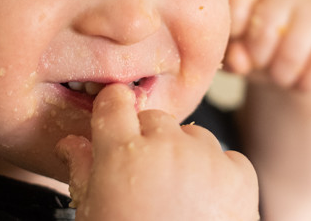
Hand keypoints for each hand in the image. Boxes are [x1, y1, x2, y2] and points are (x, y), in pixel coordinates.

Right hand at [56, 84, 258, 220]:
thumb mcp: (92, 214)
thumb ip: (81, 171)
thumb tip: (70, 144)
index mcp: (122, 152)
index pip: (114, 102)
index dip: (113, 112)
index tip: (113, 123)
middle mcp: (166, 145)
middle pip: (155, 120)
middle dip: (148, 142)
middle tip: (144, 180)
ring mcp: (207, 158)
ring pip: (193, 136)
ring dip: (185, 156)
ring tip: (178, 198)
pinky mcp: (241, 176)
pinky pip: (228, 157)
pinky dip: (219, 175)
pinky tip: (206, 205)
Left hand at [224, 0, 310, 90]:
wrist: (292, 61)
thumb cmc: (256, 49)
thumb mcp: (236, 54)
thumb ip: (229, 56)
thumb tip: (238, 60)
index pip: (237, 5)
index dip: (236, 35)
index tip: (238, 50)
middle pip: (265, 28)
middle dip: (260, 60)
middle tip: (262, 68)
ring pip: (294, 49)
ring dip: (284, 76)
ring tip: (281, 78)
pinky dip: (310, 82)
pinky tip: (303, 82)